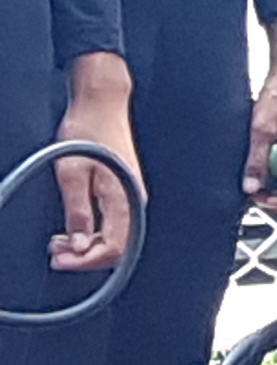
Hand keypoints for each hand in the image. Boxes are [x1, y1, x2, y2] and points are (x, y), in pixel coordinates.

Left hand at [49, 55, 137, 271]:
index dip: (86, 261)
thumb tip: (80, 245)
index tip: (60, 260)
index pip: (114, 247)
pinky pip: (113, 224)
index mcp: (125, 198)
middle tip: (55, 253)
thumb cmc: (87, 132)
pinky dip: (92, 232)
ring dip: (87, 246)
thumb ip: (78, 212)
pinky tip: (73, 228)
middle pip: (118, 247)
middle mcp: (134, 201)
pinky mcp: (123, 191)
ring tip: (59, 241)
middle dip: (85, 257)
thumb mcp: (71, 174)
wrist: (102, 104)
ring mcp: (131, 196)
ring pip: (115, 237)